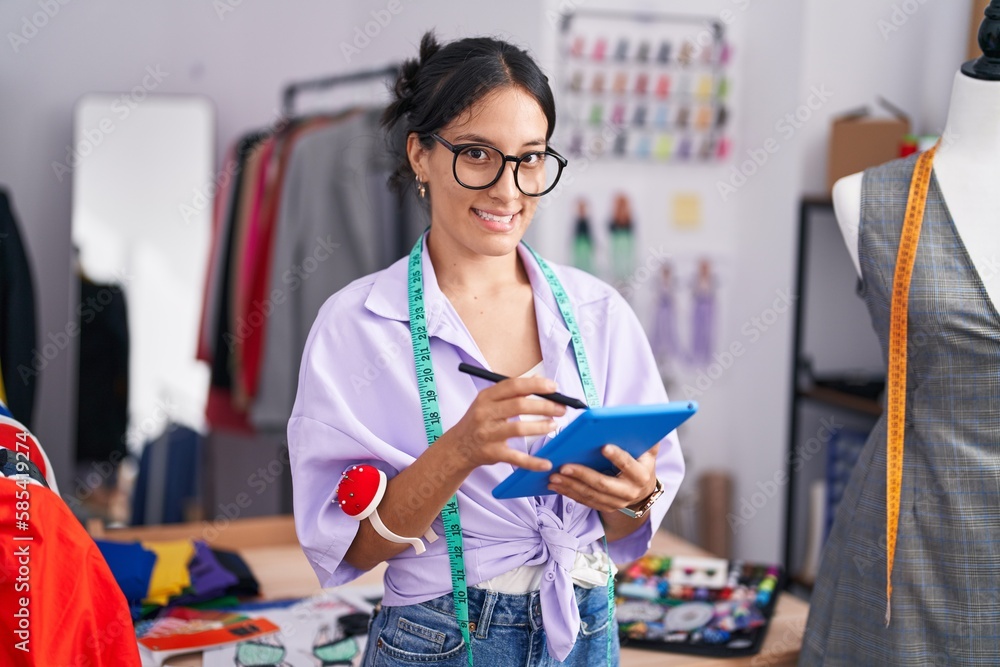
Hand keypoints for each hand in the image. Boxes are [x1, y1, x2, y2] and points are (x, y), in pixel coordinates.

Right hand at [443, 376, 565, 472]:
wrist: (458, 447)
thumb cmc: (479, 421)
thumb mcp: (489, 402)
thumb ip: (512, 391)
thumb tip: (539, 379)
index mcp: (486, 397)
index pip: (513, 386)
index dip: (536, 385)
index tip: (554, 388)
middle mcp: (485, 413)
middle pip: (519, 405)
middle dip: (545, 406)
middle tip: (562, 409)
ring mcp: (488, 434)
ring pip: (519, 429)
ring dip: (541, 427)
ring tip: (554, 425)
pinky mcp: (492, 453)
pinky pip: (516, 458)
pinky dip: (533, 462)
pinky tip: (546, 463)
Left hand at [547, 443, 658, 511]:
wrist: (642, 491)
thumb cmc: (641, 463)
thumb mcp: (647, 450)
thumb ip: (644, 437)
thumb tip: (638, 420)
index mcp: (641, 475)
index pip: (628, 465)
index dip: (617, 457)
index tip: (604, 446)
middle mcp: (629, 492)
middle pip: (603, 484)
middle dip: (582, 475)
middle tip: (564, 466)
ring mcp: (617, 502)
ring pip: (591, 494)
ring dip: (570, 486)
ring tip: (553, 476)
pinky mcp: (605, 507)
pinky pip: (585, 501)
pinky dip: (568, 493)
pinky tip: (555, 486)